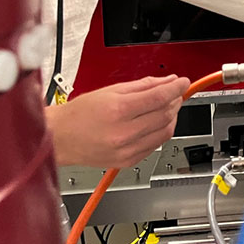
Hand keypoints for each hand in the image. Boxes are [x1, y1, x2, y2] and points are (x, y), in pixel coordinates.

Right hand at [45, 75, 190, 167]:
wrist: (60, 138)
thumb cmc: (79, 114)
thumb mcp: (111, 90)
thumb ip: (144, 86)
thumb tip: (167, 82)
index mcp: (119, 110)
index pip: (159, 98)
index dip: (176, 88)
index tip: (183, 82)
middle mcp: (124, 133)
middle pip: (165, 115)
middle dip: (175, 101)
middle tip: (174, 92)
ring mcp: (127, 150)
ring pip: (165, 132)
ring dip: (171, 117)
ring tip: (165, 107)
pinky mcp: (128, 161)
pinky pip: (155, 145)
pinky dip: (161, 132)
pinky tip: (154, 123)